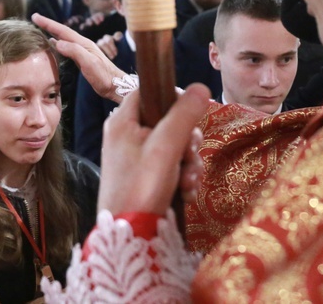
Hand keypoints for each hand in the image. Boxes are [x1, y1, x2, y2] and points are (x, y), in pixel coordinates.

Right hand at [32, 13, 125, 101]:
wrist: (115, 85)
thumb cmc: (103, 76)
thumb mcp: (89, 63)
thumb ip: (74, 51)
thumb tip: (56, 42)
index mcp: (83, 43)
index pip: (62, 30)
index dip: (48, 23)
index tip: (36, 17)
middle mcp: (82, 44)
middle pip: (62, 31)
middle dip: (48, 24)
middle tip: (35, 18)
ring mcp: (82, 51)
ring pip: (63, 38)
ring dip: (52, 31)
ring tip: (41, 27)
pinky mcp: (81, 58)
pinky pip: (65, 47)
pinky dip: (57, 42)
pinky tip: (53, 43)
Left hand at [98, 84, 208, 215]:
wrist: (129, 234)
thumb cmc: (140, 187)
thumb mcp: (165, 147)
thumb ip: (183, 116)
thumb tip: (200, 87)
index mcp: (122, 121)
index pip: (148, 91)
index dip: (173, 96)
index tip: (192, 111)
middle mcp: (126, 136)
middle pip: (167, 120)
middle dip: (187, 140)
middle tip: (190, 154)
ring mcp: (135, 157)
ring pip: (173, 146)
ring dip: (188, 163)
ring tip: (188, 182)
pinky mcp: (144, 177)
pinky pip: (171, 166)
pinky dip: (182, 177)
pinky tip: (185, 193)